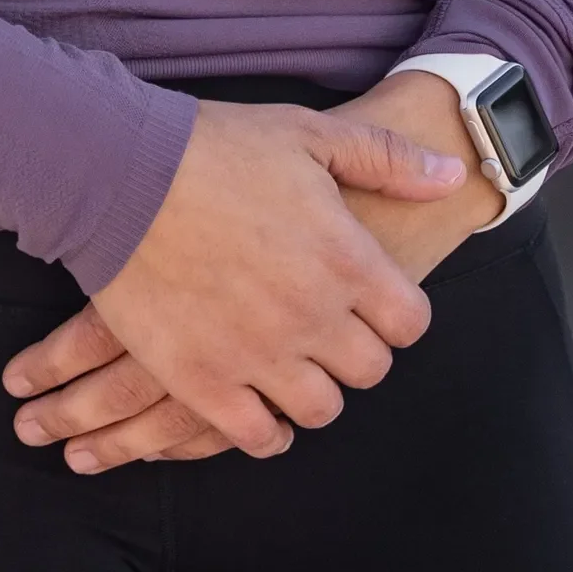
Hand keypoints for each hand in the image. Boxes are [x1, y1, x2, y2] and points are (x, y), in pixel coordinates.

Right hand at [1, 97, 461, 471]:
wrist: (120, 172)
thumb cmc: (216, 146)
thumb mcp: (309, 134)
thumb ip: (387, 160)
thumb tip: (453, 174)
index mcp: (345, 258)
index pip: (410, 323)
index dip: (396, 312)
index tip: (371, 299)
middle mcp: (312, 316)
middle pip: (369, 371)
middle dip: (355, 349)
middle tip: (328, 325)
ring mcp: (258, 355)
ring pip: (319, 409)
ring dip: (313, 388)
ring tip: (292, 359)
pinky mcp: (204, 380)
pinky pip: (257, 437)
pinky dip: (265, 428)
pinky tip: (259, 401)